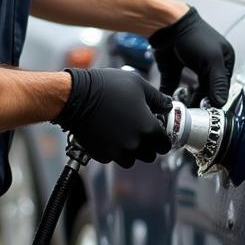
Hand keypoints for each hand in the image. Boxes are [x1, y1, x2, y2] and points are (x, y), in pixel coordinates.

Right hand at [52, 68, 171, 165]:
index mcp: (148, 128)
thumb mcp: (138, 84)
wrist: (77, 96)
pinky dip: (112, 151)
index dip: (163, 139)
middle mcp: (135, 144)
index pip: (164, 145)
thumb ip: (158, 98)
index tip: (158, 134)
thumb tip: (167, 105)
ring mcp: (117, 152)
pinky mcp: (101, 155)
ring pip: (131, 160)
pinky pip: (112, 158)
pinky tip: (108, 135)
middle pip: (149, 155)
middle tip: (140, 132)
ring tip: (123, 134)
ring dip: (130, 151)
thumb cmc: (108, 87)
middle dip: (147, 146)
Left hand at [148, 7, 234, 107]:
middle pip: (206, 90)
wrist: (167, 24)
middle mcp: (208, 65)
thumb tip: (220, 103)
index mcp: (223, 60)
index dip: (215, 99)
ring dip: (187, 100)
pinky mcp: (173, 69)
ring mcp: (190, 67)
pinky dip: (171, 95)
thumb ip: (217, 83)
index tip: (207, 111)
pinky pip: (173, 87)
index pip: (222, 86)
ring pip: (191, 90)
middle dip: (200, 101)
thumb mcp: (211, 60)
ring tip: (183, 109)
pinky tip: (170, 102)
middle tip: (195, 113)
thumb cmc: (194, 36)